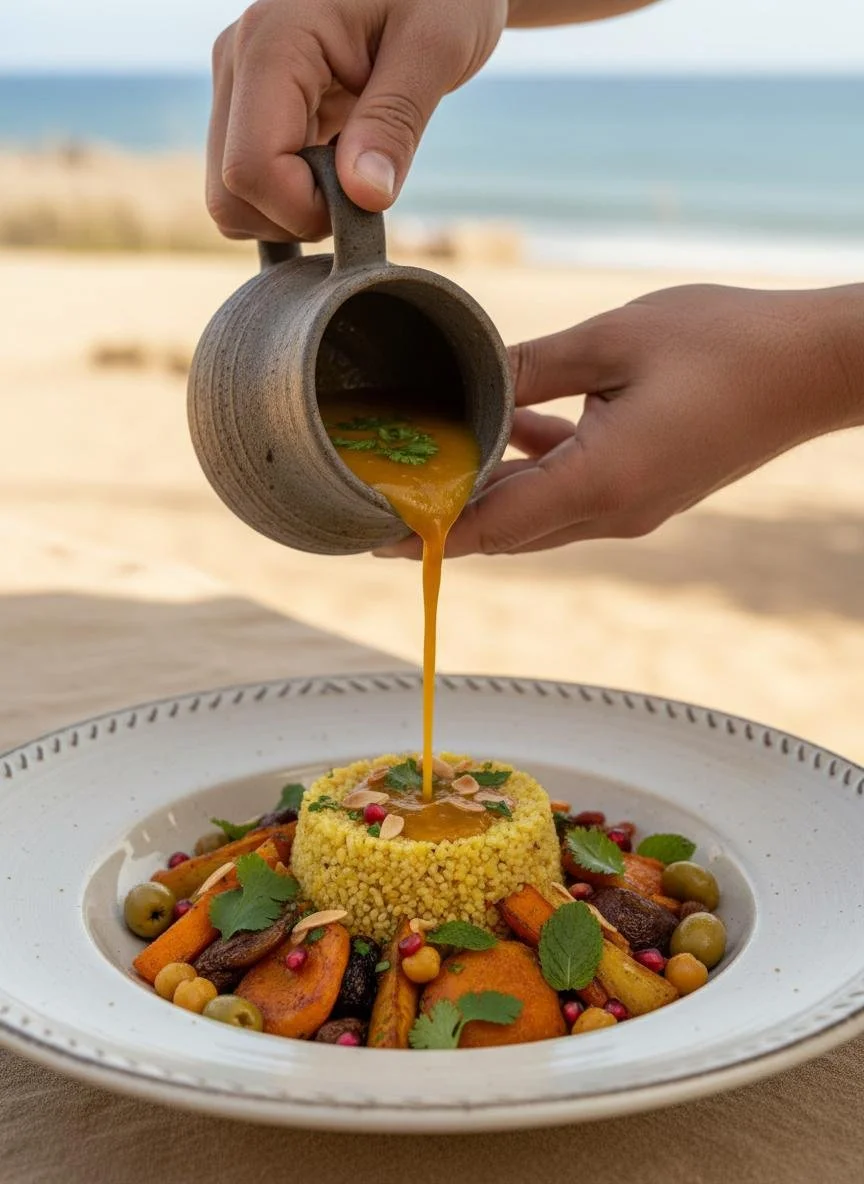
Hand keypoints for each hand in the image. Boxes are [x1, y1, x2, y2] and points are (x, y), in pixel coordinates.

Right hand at [207, 0, 506, 240]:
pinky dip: (292, 201)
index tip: (367, 193)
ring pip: (233, 199)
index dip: (306, 210)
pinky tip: (335, 174)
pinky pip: (251, 186)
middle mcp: (237, 62)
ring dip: (295, 211)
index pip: (250, 171)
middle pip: (230, 196)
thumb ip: (396, 121)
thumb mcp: (438, 47)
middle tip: (363, 186)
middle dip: (297, 217)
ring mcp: (237, 87)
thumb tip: (363, 195)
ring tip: (354, 167)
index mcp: (272, 42)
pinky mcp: (251, 108)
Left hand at [377, 284, 863, 557]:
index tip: (370, 535)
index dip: (425, 533)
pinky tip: (509, 424)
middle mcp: (612, 512)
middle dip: (442, 518)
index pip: (489, 526)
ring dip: (485, 492)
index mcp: (599, 482)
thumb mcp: (611, 341)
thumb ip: (530, 367)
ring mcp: (632, 507)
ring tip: (431, 460)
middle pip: (505, 530)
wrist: (815, 366)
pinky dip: (532, 468)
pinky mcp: (646, 490)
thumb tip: (467, 381)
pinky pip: (570, 492)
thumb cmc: (726, 343)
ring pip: (535, 513)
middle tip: (383, 495)